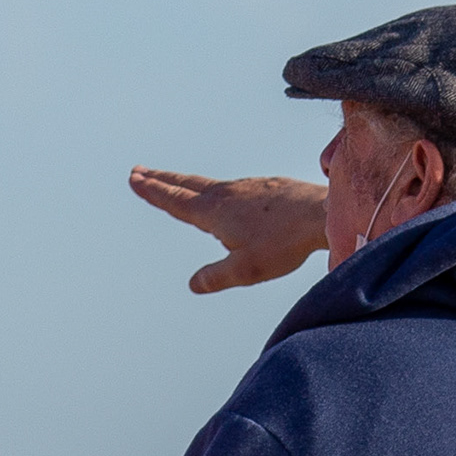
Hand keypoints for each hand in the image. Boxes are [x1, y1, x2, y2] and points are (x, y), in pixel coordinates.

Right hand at [129, 168, 324, 294]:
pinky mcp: (266, 188)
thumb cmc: (282, 244)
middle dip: (161, 179)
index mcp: (214, 212)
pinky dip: (214, 188)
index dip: (152, 192)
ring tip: (174, 182)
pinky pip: (231, 187)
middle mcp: (227, 194)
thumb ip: (215, 277)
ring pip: (208, 184)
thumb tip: (193, 284)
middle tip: (139, 171)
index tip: (134, 179)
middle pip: (186, 185)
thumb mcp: (244, 271)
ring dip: (186, 181)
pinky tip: (223, 194)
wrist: (321, 215)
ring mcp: (247, 188)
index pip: (175, 201)